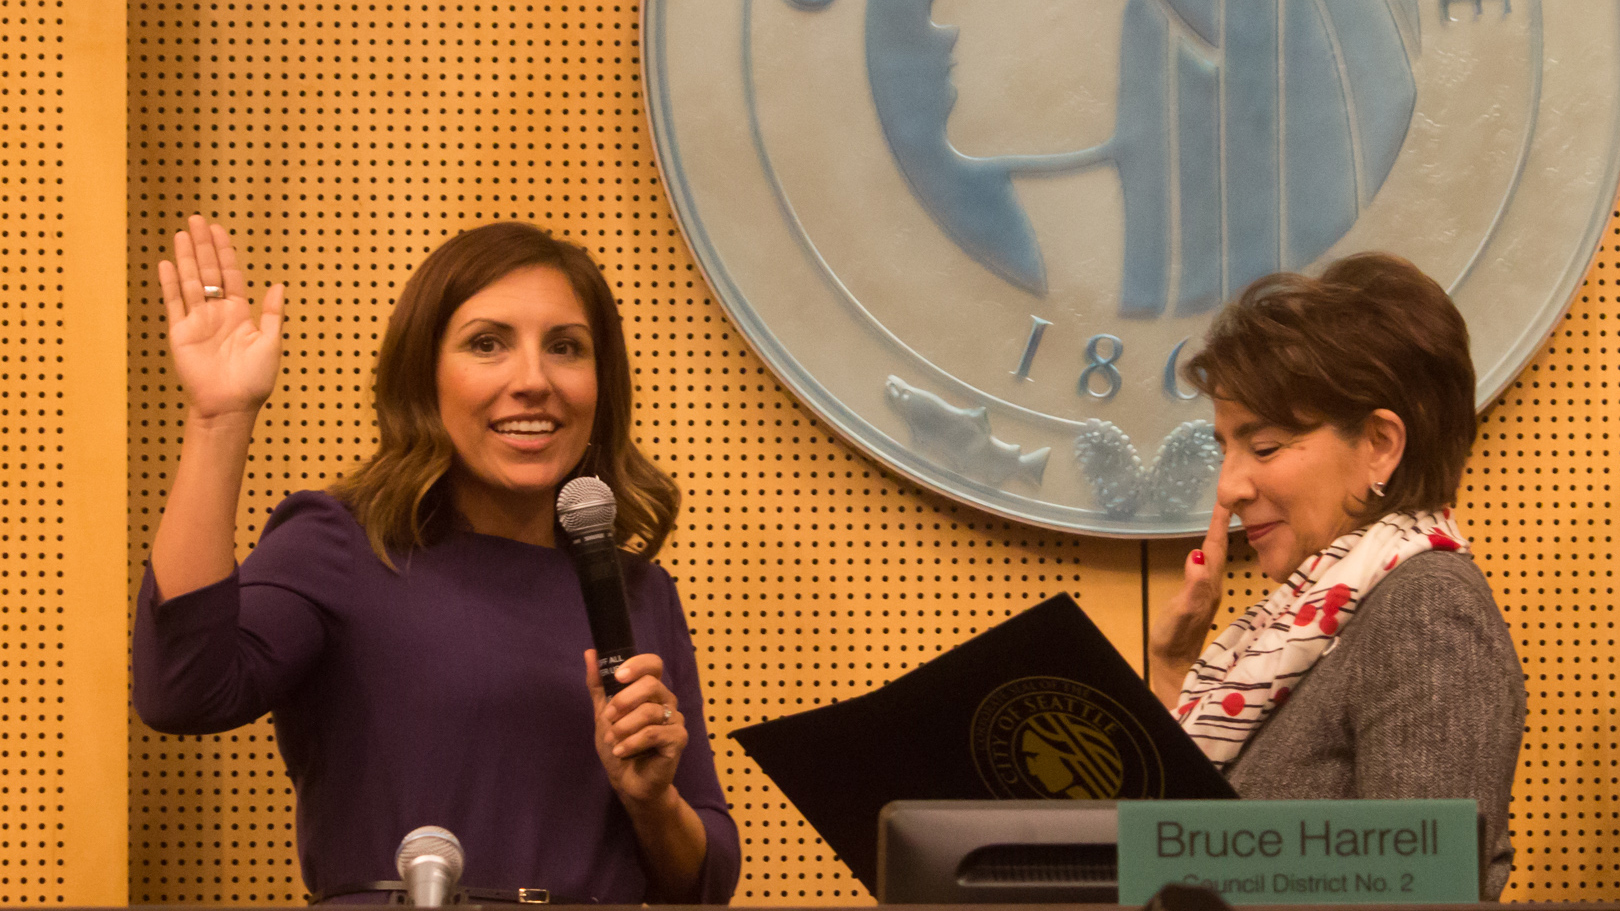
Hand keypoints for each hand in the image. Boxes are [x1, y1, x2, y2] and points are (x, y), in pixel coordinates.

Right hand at [157, 216, 285, 421]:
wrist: (230, 407)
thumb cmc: (254, 381)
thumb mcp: (271, 344)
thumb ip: (272, 314)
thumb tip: (278, 285)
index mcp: (240, 314)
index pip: (231, 275)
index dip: (225, 252)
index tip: (219, 230)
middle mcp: (217, 313)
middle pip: (209, 272)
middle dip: (203, 246)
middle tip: (196, 220)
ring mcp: (197, 321)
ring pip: (191, 282)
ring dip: (186, 258)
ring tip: (181, 234)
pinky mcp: (181, 333)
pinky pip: (174, 304)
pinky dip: (170, 284)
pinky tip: (166, 264)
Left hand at [585, 650, 687, 806]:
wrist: (628, 782)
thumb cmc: (619, 747)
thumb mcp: (603, 714)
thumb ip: (599, 685)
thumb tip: (590, 653)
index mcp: (651, 691)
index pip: (653, 664)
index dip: (637, 665)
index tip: (617, 677)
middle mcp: (666, 701)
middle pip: (651, 684)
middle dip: (624, 700)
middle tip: (608, 717)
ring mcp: (675, 720)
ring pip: (650, 711)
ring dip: (624, 727)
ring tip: (612, 740)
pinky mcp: (678, 739)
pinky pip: (654, 733)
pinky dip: (632, 742)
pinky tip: (621, 751)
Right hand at [1148, 504, 1231, 709]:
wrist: (1175, 664)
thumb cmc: (1174, 638)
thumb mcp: (1181, 611)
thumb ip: (1192, 587)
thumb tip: (1197, 556)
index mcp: (1208, 583)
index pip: (1215, 547)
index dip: (1218, 523)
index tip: (1224, 498)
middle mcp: (1212, 584)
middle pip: (1219, 548)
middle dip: (1222, 523)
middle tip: (1225, 497)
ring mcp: (1207, 591)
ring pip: (1216, 557)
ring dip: (1218, 535)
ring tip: (1219, 515)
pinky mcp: (1200, 597)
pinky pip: (1208, 567)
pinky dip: (1209, 551)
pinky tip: (1206, 549)